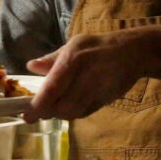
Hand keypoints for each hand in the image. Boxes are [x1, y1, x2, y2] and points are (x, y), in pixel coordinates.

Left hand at [25, 32, 143, 121]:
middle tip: (38, 112)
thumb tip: (31, 66)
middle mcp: (86, 75)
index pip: (52, 88)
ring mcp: (98, 89)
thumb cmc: (98, 47)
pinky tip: (71, 106)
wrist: (133, 52)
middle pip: (62, 106)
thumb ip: (52, 59)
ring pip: (73, 113)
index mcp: (73, 59)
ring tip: (54, 107)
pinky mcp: (106, 99)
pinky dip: (74, 114)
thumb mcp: (74, 45)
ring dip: (60, 114)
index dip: (38, 105)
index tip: (27, 114)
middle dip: (48, 112)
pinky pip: (85, 113)